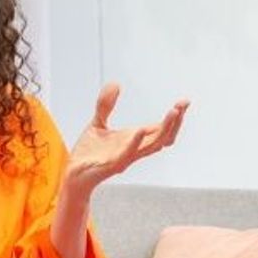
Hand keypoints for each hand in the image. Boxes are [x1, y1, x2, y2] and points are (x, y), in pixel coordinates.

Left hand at [64, 83, 188, 199]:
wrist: (73, 174)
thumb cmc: (88, 153)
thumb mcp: (98, 123)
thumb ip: (106, 105)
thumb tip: (116, 83)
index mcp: (134, 140)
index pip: (161, 128)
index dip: (174, 116)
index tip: (185, 102)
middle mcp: (135, 149)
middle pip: (164, 137)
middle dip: (175, 122)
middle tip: (182, 106)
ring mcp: (126, 158)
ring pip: (152, 146)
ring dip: (164, 129)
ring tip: (173, 112)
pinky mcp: (113, 165)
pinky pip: (127, 154)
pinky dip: (135, 143)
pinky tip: (139, 130)